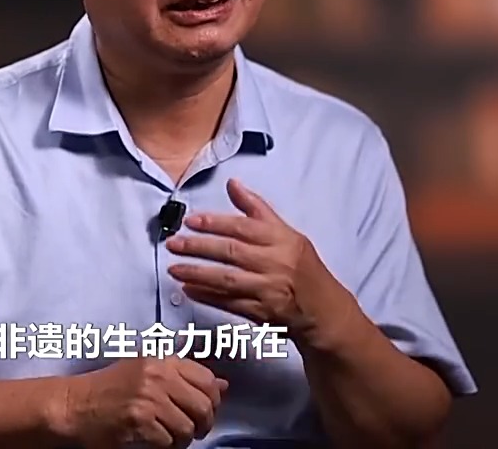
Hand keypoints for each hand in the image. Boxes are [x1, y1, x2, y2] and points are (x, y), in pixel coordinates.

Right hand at [52, 356, 226, 448]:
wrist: (75, 405)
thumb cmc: (110, 389)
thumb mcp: (148, 373)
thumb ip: (185, 377)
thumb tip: (223, 386)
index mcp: (163, 362)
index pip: (207, 380)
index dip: (212, 400)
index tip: (205, 412)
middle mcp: (158, 376)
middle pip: (203, 406)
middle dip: (202, 424)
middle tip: (192, 431)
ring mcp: (148, 398)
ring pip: (187, 427)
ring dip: (182, 439)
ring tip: (170, 438)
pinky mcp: (138, 420)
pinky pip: (168, 441)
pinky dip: (165, 447)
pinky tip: (155, 442)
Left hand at [165, 178, 354, 344]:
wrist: (323, 310)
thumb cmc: (302, 267)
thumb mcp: (287, 233)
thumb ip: (257, 209)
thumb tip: (233, 184)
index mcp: (282, 240)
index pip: (243, 227)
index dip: (215, 223)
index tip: (190, 221)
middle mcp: (275, 264)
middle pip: (231, 252)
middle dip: (199, 247)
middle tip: (174, 243)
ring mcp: (268, 290)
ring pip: (227, 280)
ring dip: (197, 273)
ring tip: (174, 268)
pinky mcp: (261, 313)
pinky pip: (229, 303)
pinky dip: (207, 296)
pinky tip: (189, 290)